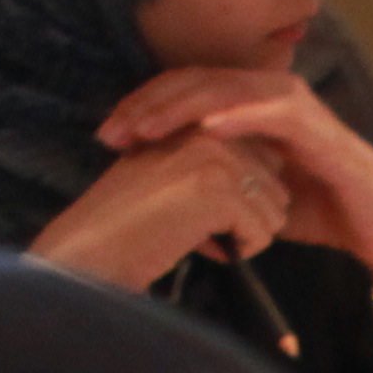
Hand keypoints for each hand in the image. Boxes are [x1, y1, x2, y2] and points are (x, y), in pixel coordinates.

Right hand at [29, 124, 294, 292]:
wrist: (95, 247)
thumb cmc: (133, 222)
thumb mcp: (176, 173)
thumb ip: (220, 160)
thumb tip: (277, 165)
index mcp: (197, 121)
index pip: (264, 160)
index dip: (240, 199)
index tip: (195, 206)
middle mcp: (208, 130)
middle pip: (275, 187)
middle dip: (245, 218)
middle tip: (192, 222)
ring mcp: (214, 157)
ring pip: (273, 212)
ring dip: (240, 236)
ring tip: (191, 231)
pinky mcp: (219, 190)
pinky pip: (262, 233)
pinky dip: (235, 251)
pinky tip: (196, 244)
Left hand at [98, 66, 372, 311]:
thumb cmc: (318, 211)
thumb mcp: (250, 191)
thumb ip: (212, 178)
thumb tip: (158, 189)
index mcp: (251, 105)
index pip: (186, 90)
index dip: (144, 106)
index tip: (108, 137)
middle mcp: (271, 95)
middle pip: (197, 80)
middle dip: (149, 104)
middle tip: (112, 131)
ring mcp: (296, 107)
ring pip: (227, 88)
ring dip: (182, 106)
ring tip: (147, 128)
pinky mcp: (318, 128)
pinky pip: (272, 111)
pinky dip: (238, 113)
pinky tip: (207, 125)